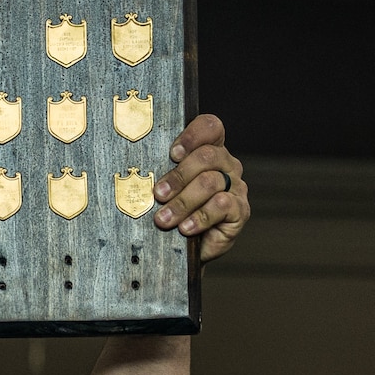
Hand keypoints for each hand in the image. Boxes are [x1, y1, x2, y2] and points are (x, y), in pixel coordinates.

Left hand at [152, 113, 247, 264]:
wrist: (186, 247)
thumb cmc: (172, 209)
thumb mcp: (164, 186)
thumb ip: (158, 170)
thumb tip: (134, 164)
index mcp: (209, 150)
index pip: (211, 127)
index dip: (193, 135)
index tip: (173, 153)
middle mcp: (226, 164)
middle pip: (208, 156)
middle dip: (178, 176)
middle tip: (158, 194)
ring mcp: (235, 187)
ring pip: (210, 182)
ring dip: (182, 202)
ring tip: (163, 219)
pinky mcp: (239, 210)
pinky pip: (221, 206)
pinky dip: (199, 217)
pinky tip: (185, 228)